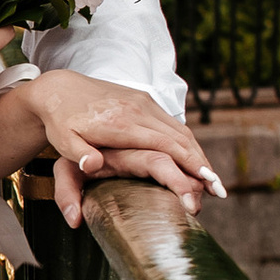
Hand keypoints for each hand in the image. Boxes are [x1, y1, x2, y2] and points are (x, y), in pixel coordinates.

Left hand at [34, 72, 223, 225]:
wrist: (60, 89)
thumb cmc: (61, 121)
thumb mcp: (63, 141)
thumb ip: (79, 154)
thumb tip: (94, 166)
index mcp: (122, 123)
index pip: (165, 145)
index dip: (188, 164)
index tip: (206, 183)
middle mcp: (139, 110)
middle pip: (180, 139)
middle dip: (202, 165)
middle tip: (219, 190)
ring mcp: (143, 103)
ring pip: (180, 130)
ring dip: (198, 154)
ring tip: (212, 181)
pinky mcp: (144, 100)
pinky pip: (172, 124)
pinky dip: (187, 143)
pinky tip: (194, 160)